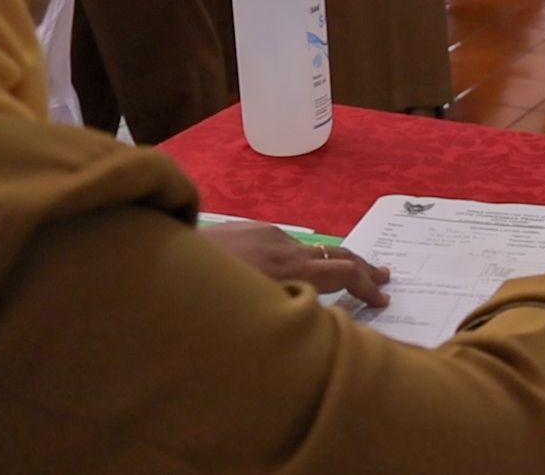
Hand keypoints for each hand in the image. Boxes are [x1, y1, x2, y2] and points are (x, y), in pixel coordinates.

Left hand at [200, 222, 390, 306]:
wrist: (161, 258)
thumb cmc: (204, 302)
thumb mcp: (253, 313)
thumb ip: (288, 310)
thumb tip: (309, 316)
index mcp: (290, 269)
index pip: (344, 271)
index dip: (368, 286)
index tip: (383, 299)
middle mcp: (284, 247)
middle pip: (337, 252)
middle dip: (363, 266)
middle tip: (383, 276)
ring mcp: (267, 234)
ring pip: (308, 250)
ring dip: (329, 264)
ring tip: (339, 276)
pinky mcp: (249, 227)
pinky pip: (283, 245)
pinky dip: (299, 258)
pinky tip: (291, 270)